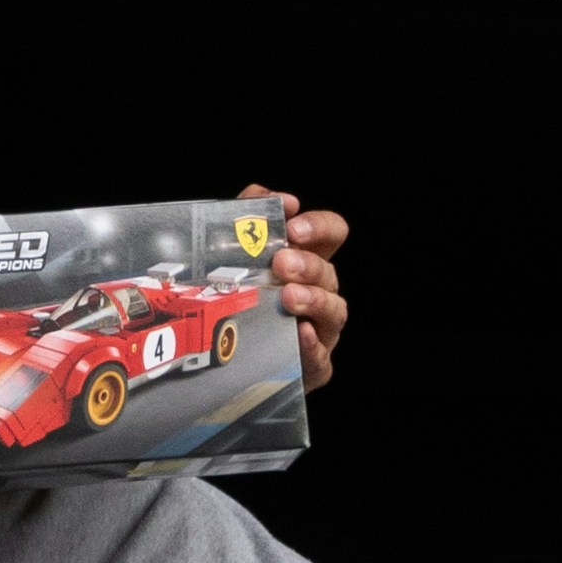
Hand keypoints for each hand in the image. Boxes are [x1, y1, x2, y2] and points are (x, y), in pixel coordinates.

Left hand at [240, 183, 350, 392]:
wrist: (228, 362)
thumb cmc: (242, 303)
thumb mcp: (237, 256)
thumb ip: (248, 219)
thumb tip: (267, 196)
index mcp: (307, 263)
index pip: (332, 234)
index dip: (319, 227)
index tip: (294, 226)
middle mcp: (320, 294)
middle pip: (329, 272)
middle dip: (307, 265)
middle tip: (281, 263)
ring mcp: (321, 331)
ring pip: (334, 311)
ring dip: (313, 300)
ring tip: (288, 297)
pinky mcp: (312, 366)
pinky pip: (321, 357)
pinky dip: (313, 345)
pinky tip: (300, 334)